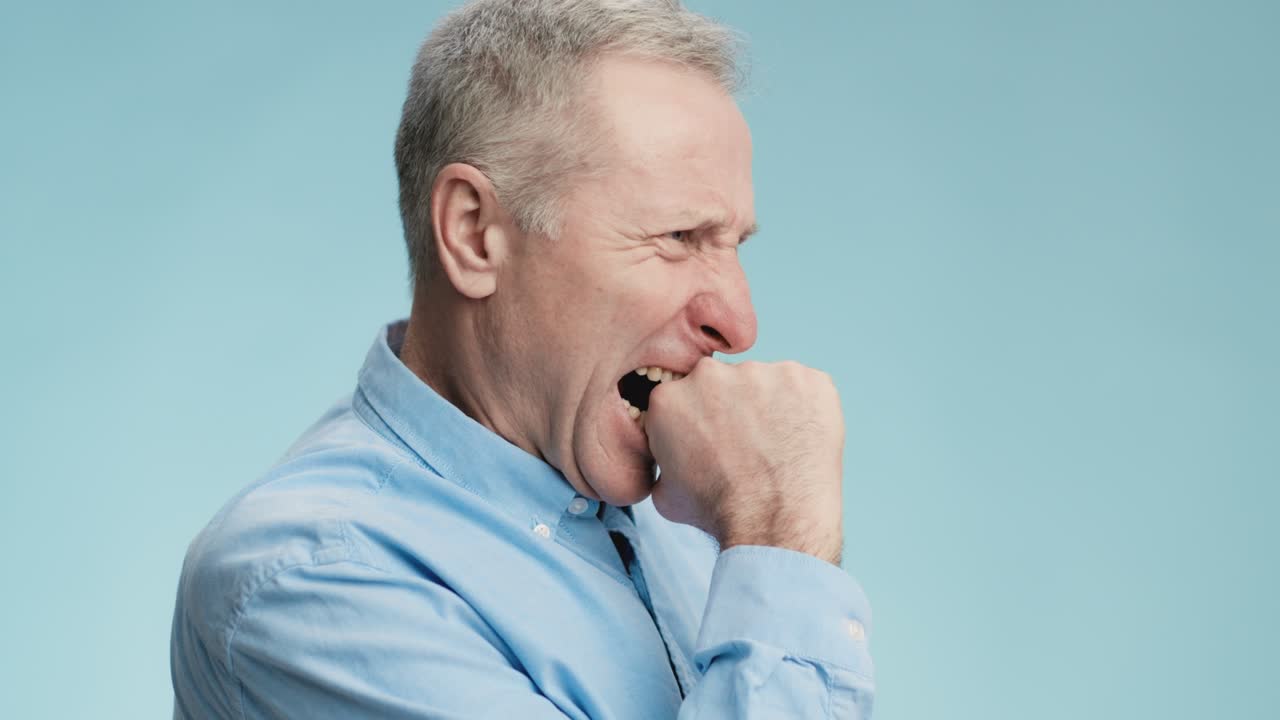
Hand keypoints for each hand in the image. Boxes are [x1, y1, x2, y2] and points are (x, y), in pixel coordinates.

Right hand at [645, 357, 844, 564]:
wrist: (774, 522)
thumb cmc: (720, 512)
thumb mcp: (667, 494)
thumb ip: (664, 461)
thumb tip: (669, 460)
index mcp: (670, 398)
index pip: (685, 397)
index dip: (701, 420)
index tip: (716, 441)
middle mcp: (711, 375)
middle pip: (723, 382)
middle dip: (734, 406)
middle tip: (750, 445)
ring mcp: (761, 373)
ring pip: (766, 383)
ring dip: (771, 406)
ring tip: (779, 447)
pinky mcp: (805, 378)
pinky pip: (807, 386)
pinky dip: (808, 407)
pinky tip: (804, 439)